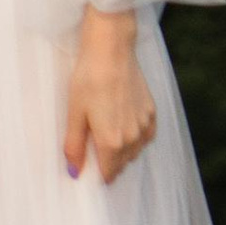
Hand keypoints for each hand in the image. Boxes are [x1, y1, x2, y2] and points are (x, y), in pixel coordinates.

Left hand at [63, 9, 156, 186]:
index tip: (90, 166)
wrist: (111, 50)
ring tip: (108, 131)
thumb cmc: (89, 79)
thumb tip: (73, 172)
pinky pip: (146, 136)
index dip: (98, 175)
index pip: (109, 174)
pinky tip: (125, 122)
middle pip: (122, 164)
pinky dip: (137, 136)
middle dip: (110, 162)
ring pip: (135, 151)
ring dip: (124, 150)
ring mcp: (144, 125)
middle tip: (95, 145)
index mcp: (112, 142)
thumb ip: (74, 146)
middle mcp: (132, 138)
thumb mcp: (74, 113)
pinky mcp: (152, 111)